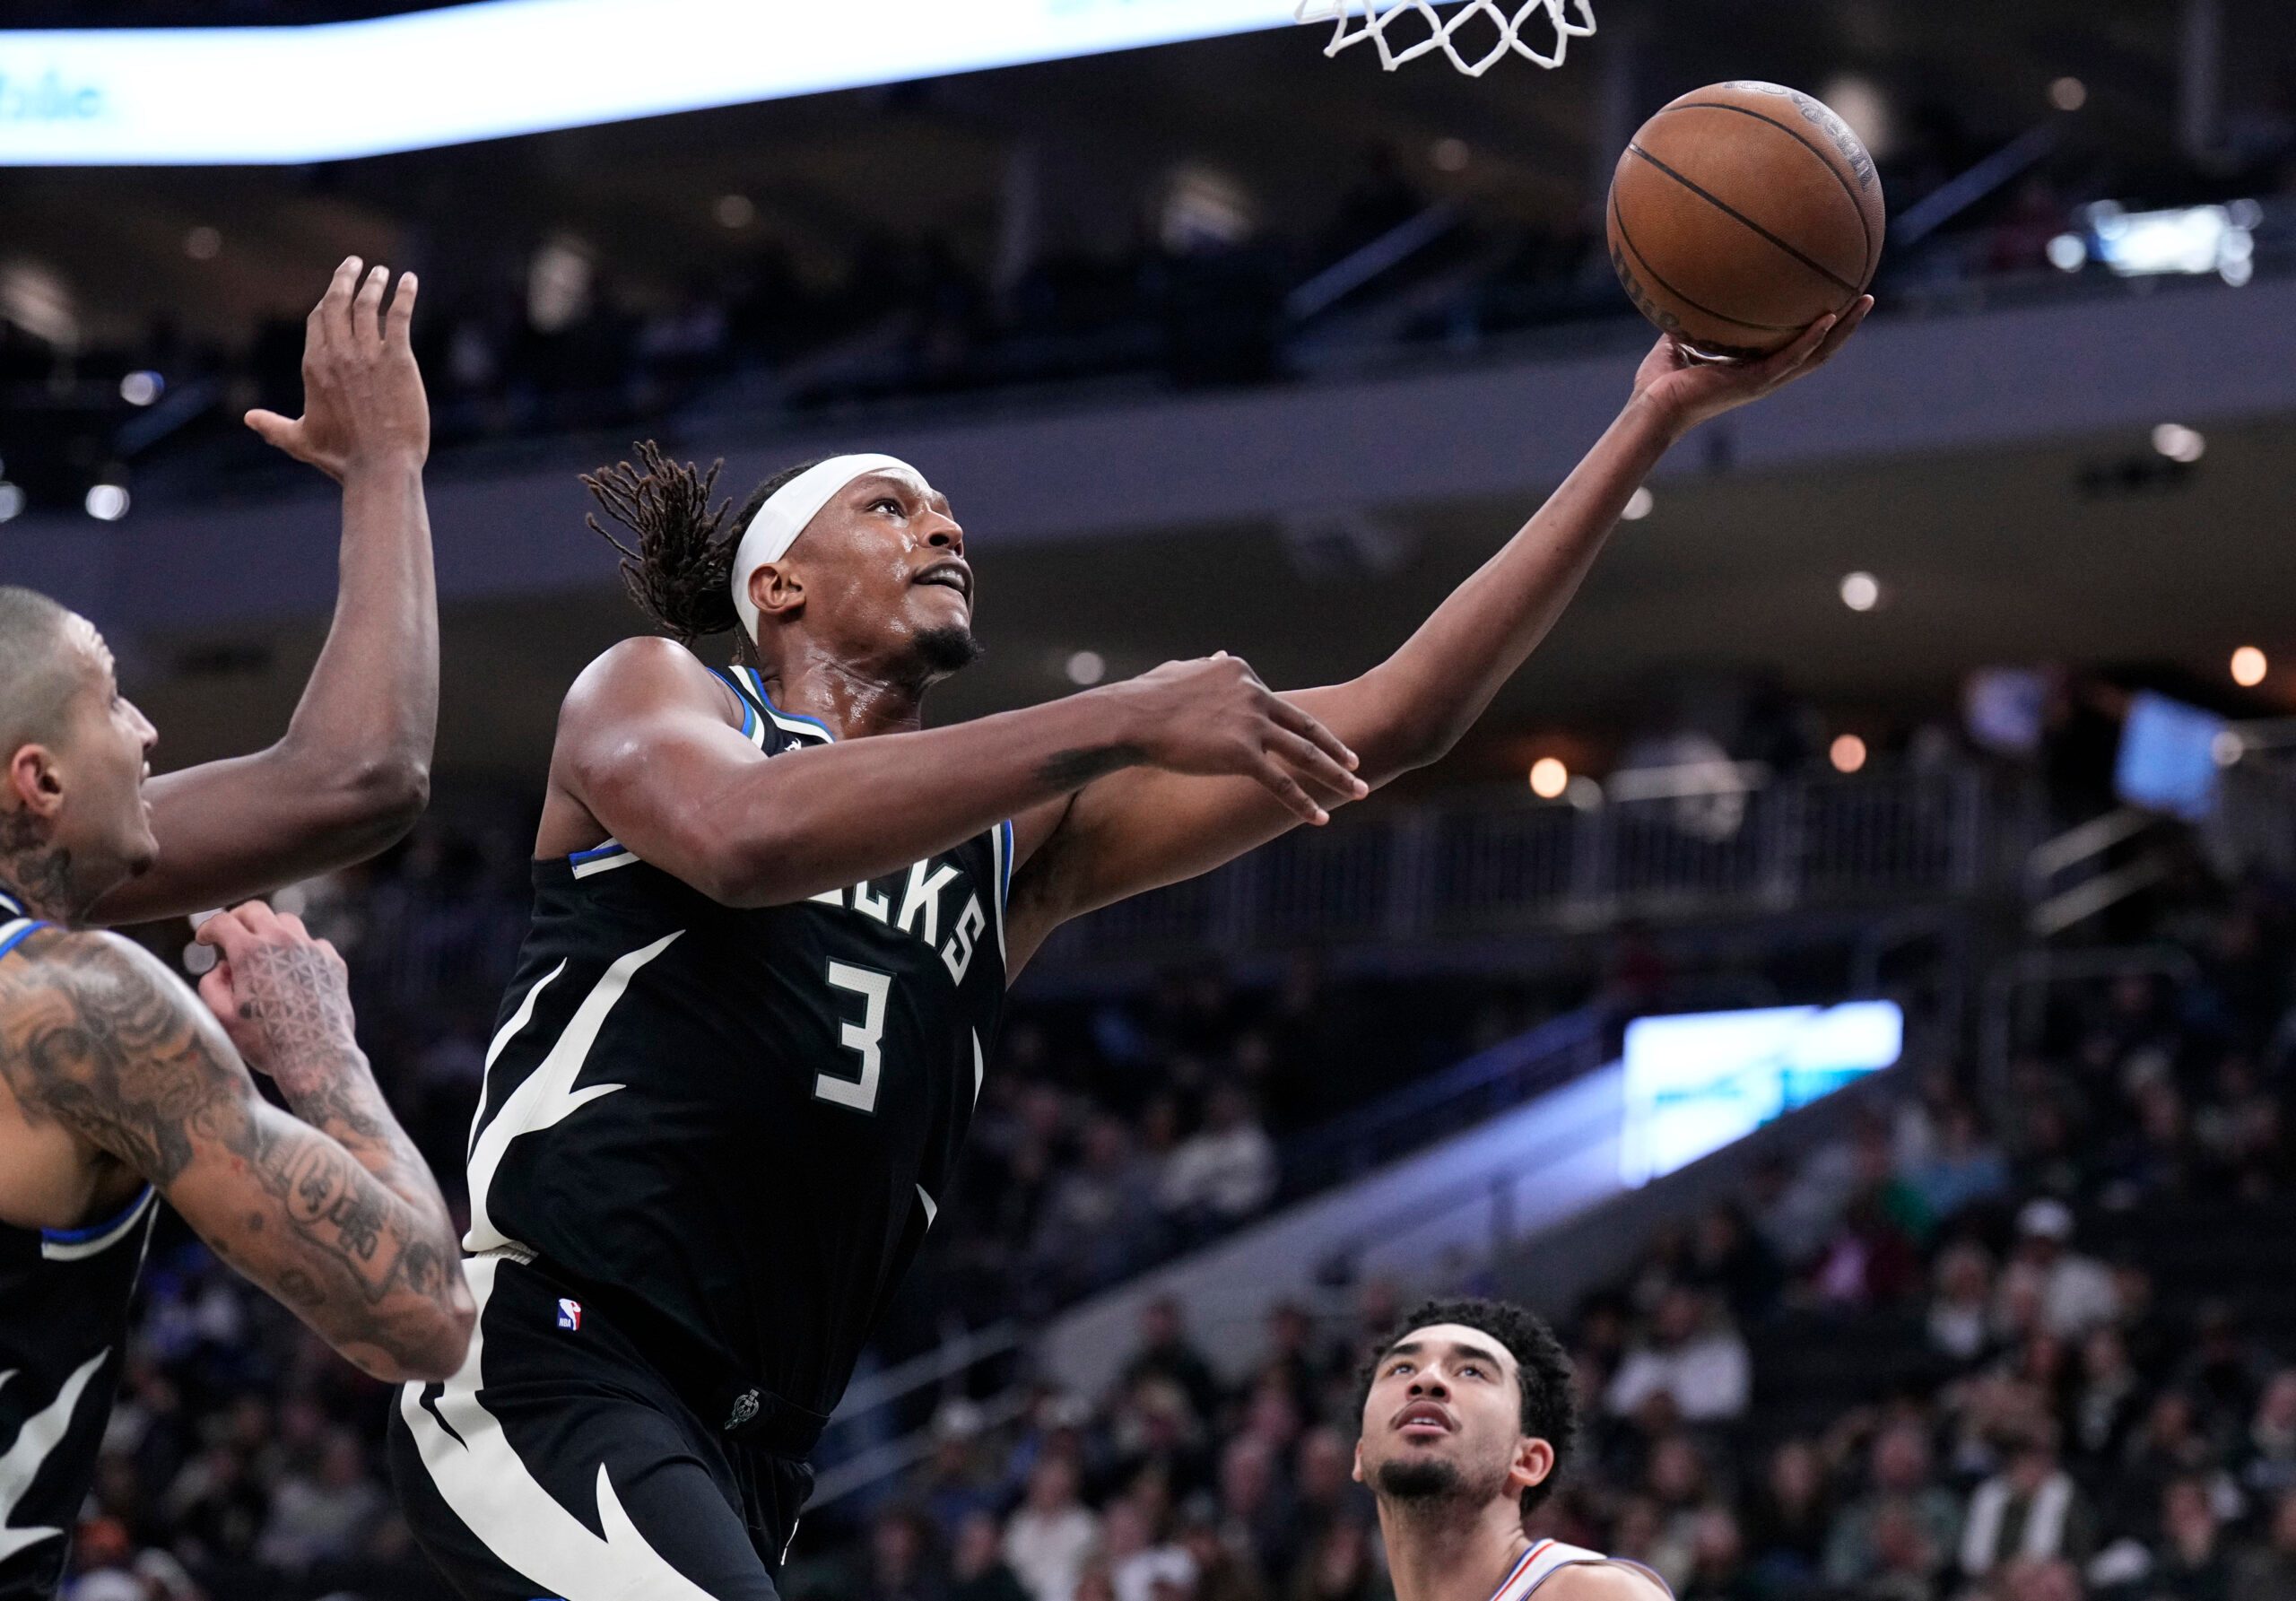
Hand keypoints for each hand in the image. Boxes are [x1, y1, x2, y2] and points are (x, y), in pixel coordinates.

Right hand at [195, 900, 358, 1083]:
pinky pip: (312, 943)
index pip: (222, 922)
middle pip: (255, 911)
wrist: (317, 1056)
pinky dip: (297, 950)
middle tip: (230, 935)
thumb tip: (223, 967)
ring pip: (287, 922)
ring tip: (261, 951)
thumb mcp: (222, 1017)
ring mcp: (312, 949)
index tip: (204, 939)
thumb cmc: (265, 1041)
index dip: (208, 928)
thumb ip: (211, 984)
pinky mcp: (333, 962)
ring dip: (269, 931)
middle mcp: (283, 942)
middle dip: (237, 919)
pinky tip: (290, 970)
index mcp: (251, 952)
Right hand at [245, 257, 428, 480]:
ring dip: (374, 283)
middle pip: (338, 302)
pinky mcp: (398, 360)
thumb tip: (248, 418)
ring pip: (368, 305)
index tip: (337, 290)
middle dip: (346, 278)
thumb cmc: (342, 458)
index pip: (318, 320)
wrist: (380, 467)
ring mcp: (367, 354)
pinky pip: (399, 316)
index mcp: (314, 366)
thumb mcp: (300, 440)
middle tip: (356, 263)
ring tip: (382, 272)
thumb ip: (273, 426)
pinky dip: (404, 295)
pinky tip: (410, 281)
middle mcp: (337, 354)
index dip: (328, 301)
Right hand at [1109, 653, 1366, 824]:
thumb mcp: (1180, 671)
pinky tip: (1321, 818)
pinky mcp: (1242, 754)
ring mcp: (1251, 724)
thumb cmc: (1144, 697)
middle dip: (1334, 746)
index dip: (1288, 726)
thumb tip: (1218, 655)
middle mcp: (1254, 694)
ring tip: (1358, 789)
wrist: (1129, 717)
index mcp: (1240, 673)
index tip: (1305, 741)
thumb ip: (1206, 665)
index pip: (1272, 702)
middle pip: (1304, 725)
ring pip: (1305, 754)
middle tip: (1356, 762)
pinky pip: (1281, 783)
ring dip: (1335, 774)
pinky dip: (1304, 802)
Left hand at [1630, 295, 1872, 438]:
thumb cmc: (1659, 383)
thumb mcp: (1678, 339)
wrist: (1651, 408)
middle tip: (1866, 297)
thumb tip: (1689, 284)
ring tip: (1863, 302)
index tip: (1836, 301)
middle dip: (1846, 325)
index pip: (1796, 347)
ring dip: (1843, 330)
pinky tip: (1828, 319)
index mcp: (1754, 368)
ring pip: (1817, 355)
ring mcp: (1763, 381)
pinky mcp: (1754, 383)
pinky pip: (1791, 359)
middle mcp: (1766, 375)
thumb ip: (1691, 317)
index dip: (1819, 328)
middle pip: (1820, 350)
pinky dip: (1810, 340)